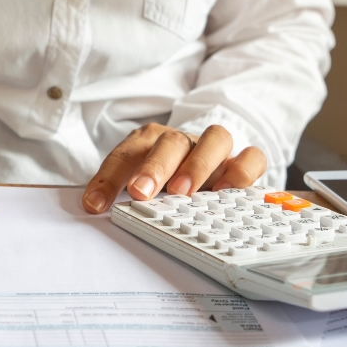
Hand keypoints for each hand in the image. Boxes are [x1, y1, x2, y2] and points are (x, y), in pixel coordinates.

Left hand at [82, 123, 266, 213]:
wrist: (201, 162)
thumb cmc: (163, 178)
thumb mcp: (136, 184)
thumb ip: (118, 193)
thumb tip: (95, 209)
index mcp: (149, 141)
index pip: (125, 154)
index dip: (108, 178)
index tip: (95, 204)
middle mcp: (183, 141)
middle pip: (171, 141)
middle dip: (154, 167)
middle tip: (140, 192)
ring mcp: (214, 149)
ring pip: (215, 138)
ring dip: (198, 164)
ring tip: (184, 192)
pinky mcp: (241, 161)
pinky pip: (252, 156)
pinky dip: (242, 170)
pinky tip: (226, 191)